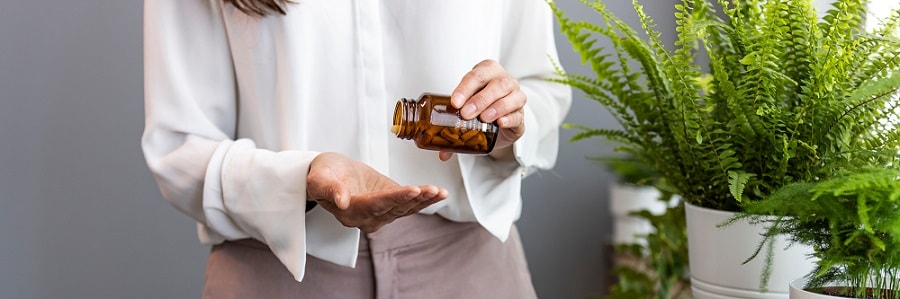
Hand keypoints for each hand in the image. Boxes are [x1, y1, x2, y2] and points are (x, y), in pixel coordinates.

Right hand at [307, 152, 447, 232]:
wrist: (331, 173)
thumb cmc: (324, 173)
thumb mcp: (318, 178)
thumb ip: (328, 189)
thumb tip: (341, 201)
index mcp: (350, 211)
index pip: (375, 204)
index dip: (394, 198)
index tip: (410, 190)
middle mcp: (368, 218)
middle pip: (394, 208)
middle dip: (414, 199)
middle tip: (432, 190)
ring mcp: (381, 213)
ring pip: (405, 208)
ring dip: (424, 200)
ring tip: (439, 192)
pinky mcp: (391, 205)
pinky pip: (410, 204)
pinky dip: (425, 199)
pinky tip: (440, 193)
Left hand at [441, 59, 525, 160]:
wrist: (498, 120)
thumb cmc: (480, 106)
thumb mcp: (464, 108)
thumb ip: (451, 125)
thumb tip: (442, 153)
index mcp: (487, 71)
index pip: (477, 76)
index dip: (465, 88)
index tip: (455, 102)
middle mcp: (504, 80)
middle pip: (497, 85)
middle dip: (480, 99)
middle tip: (466, 113)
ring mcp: (516, 96)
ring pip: (511, 97)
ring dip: (496, 108)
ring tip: (483, 119)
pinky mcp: (521, 115)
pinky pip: (518, 115)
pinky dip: (509, 118)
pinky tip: (500, 123)